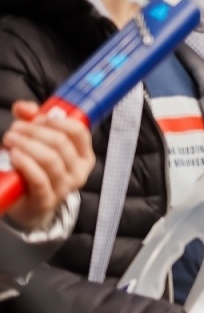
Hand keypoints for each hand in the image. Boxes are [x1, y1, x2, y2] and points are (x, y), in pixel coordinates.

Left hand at [3, 101, 93, 230]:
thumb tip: (24, 107)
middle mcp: (79, 172)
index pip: (79, 132)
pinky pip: (39, 179)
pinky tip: (14, 155)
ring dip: (27, 145)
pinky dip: (25, 164)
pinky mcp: (47, 200)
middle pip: (61, 143)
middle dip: (35, 132)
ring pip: (50, 159)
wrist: (28, 205)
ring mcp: (65, 188)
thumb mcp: (38, 143)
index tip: (38, 118)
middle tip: (15, 129)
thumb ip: (31, 121)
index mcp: (84, 156)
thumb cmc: (37, 170)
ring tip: (10, 140)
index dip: (57, 121)